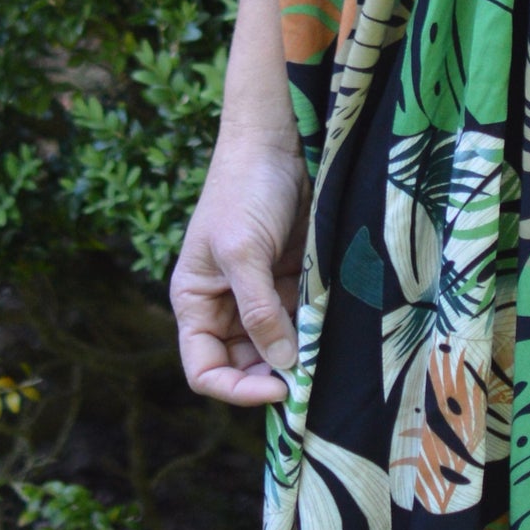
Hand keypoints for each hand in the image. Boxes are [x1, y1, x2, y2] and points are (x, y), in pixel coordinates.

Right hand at [171, 126, 310, 406]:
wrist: (278, 141)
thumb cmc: (245, 191)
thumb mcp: (244, 252)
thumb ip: (258, 310)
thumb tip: (281, 365)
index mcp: (196, 302)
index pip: (204, 369)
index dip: (235, 388)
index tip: (277, 389)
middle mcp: (225, 304)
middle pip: (244, 363)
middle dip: (272, 374)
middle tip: (310, 377)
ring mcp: (260, 292)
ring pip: (278, 344)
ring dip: (299, 350)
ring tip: (325, 350)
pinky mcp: (292, 278)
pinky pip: (302, 317)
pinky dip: (316, 326)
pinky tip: (333, 324)